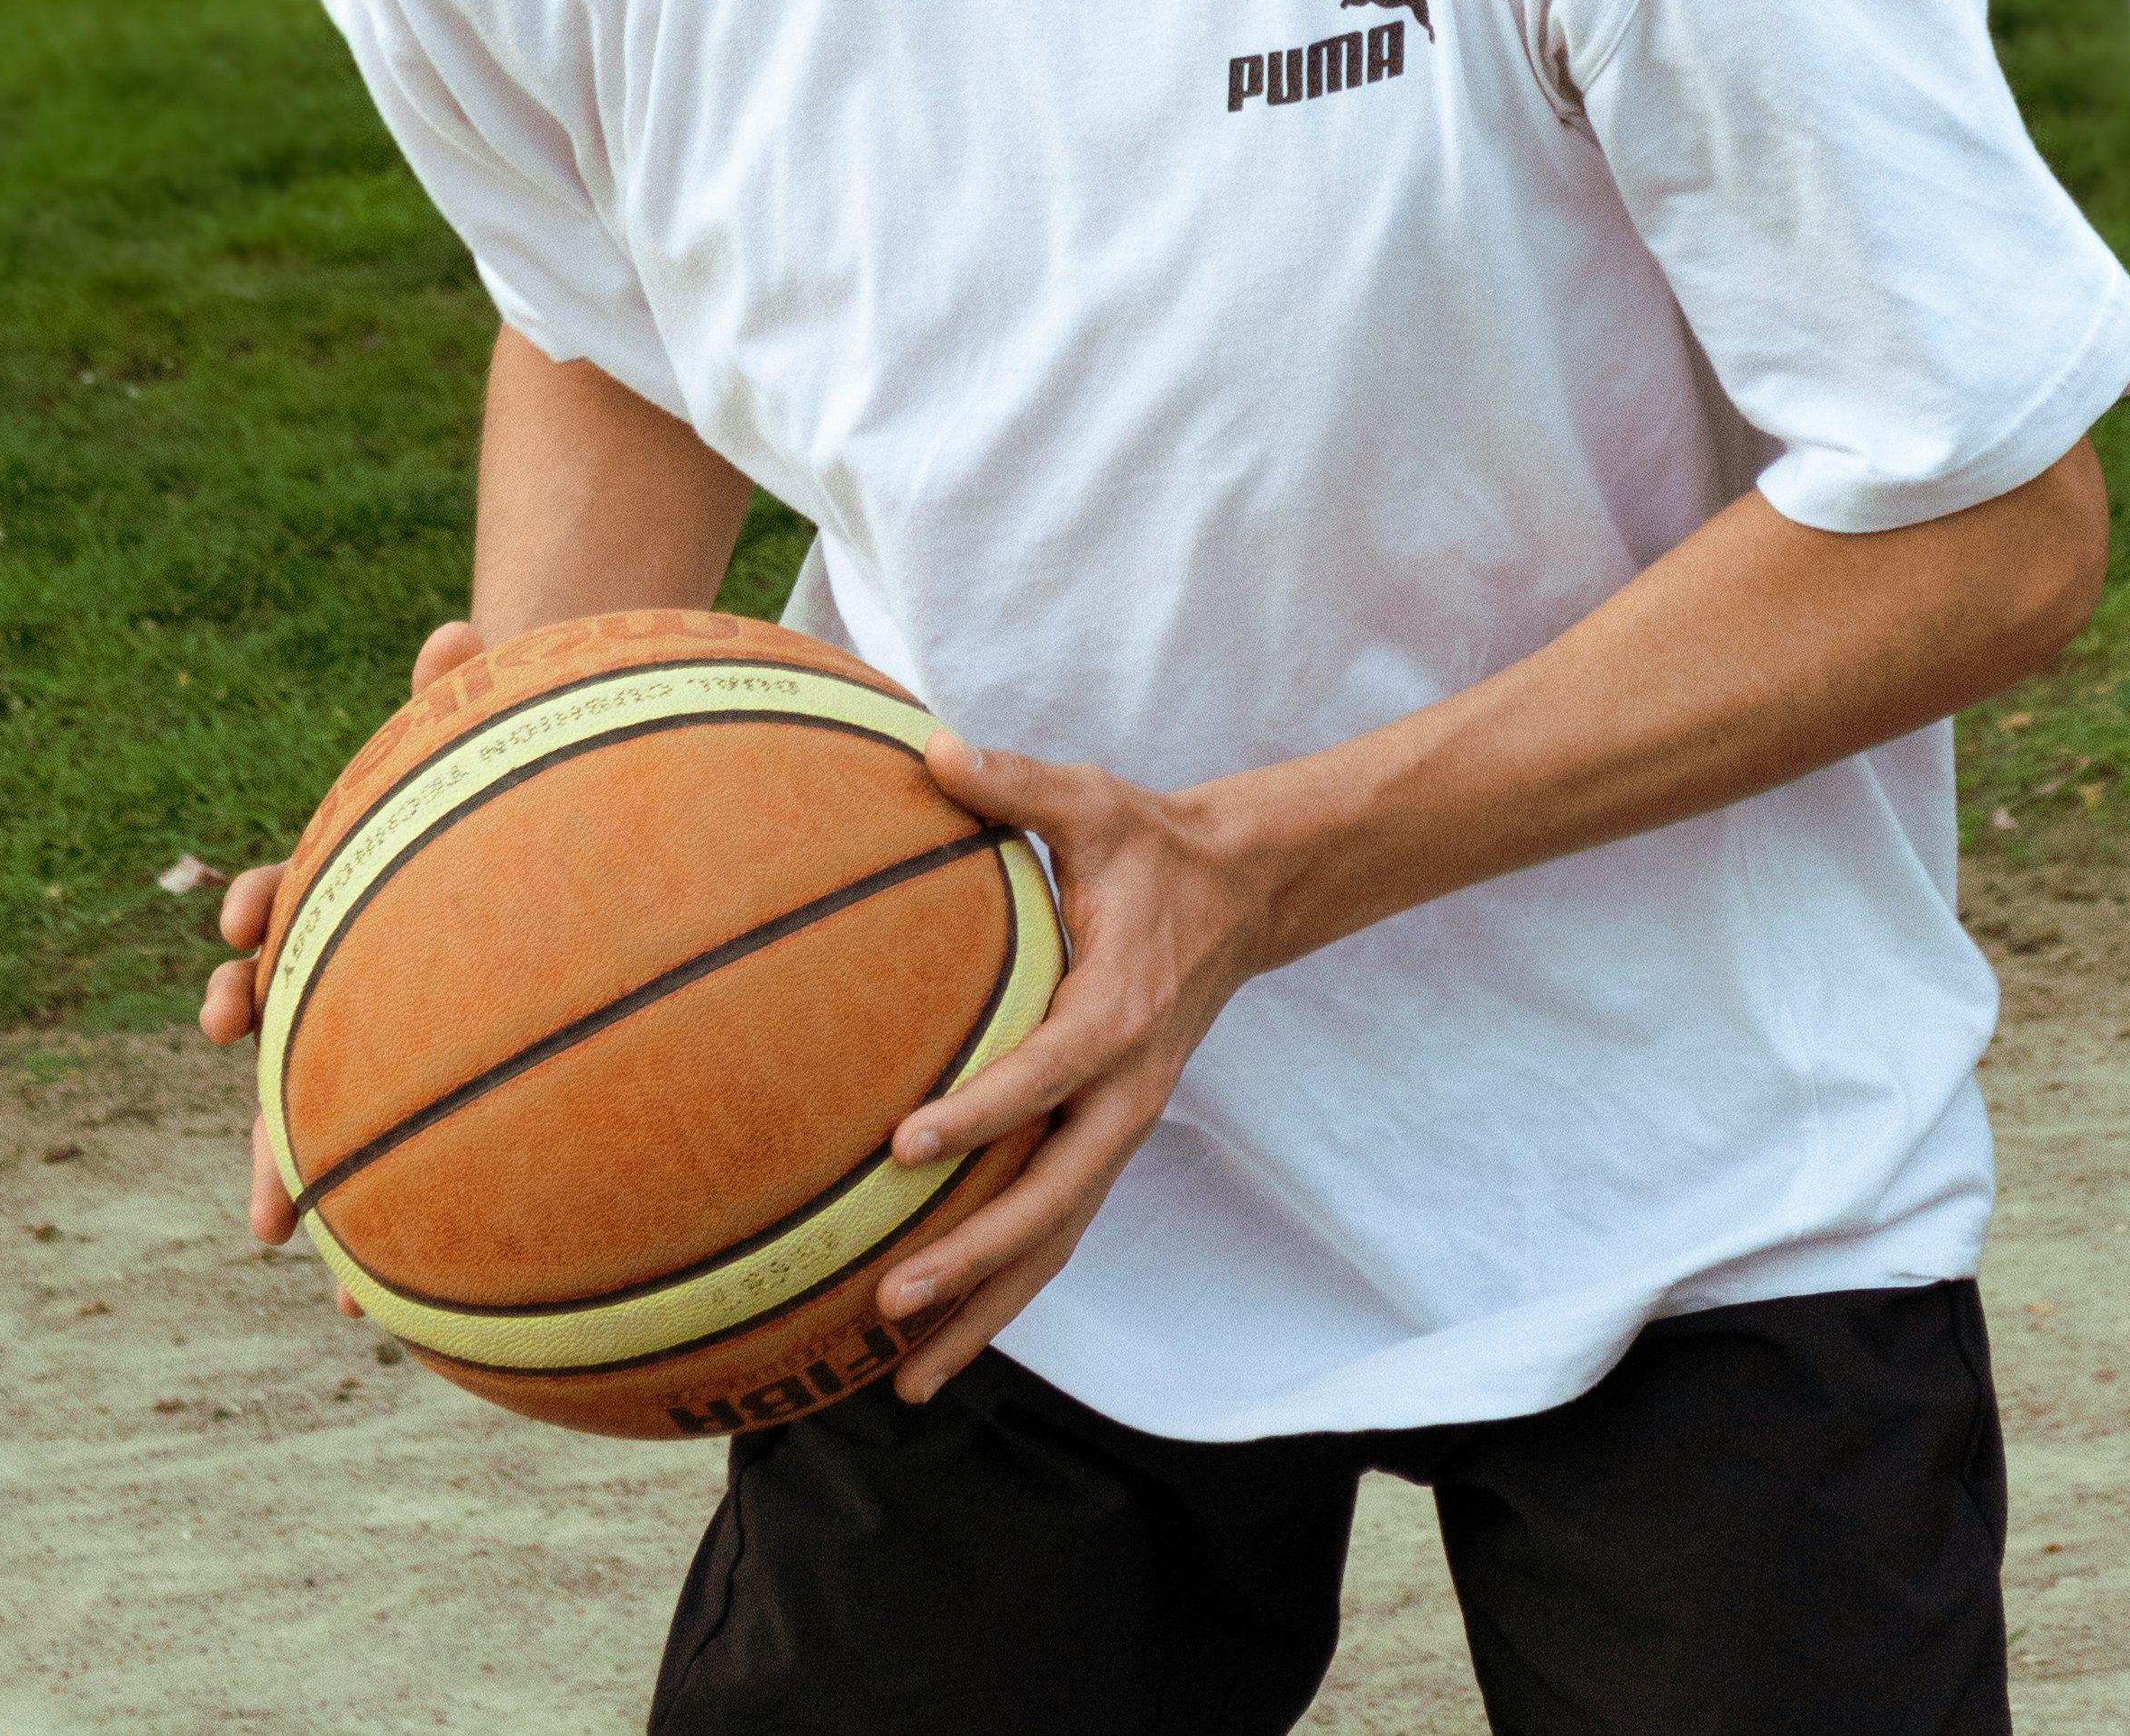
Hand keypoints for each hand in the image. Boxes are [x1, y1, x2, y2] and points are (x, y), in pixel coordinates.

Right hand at [199, 620, 484, 1255]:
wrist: (526, 814)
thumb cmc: (496, 778)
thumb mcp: (478, 736)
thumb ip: (459, 693)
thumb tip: (463, 626)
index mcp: (348, 882)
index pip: (282, 896)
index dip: (253, 917)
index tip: (237, 939)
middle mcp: (345, 959)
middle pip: (285, 1023)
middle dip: (261, 1089)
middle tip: (252, 1159)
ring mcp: (378, 1017)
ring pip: (321, 1100)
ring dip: (293, 1170)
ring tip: (282, 1233)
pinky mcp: (425, 1066)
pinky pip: (399, 1142)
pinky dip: (392, 1212)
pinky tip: (378, 1297)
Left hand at [874, 730, 1275, 1403]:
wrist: (1243, 895)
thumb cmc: (1150, 844)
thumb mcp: (1092, 800)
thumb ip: (1015, 784)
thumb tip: (931, 751)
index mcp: (1120, 1011)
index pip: (1047, 1076)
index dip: (982, 1112)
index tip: (906, 1149)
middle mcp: (1128, 1091)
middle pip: (1053, 1201)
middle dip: (974, 1260)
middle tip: (886, 1299)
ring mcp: (1122, 1128)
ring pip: (1056, 1242)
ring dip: (985, 1309)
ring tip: (906, 1378)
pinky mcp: (1109, 1143)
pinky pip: (1056, 1229)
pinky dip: (1003, 1289)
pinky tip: (939, 1337)